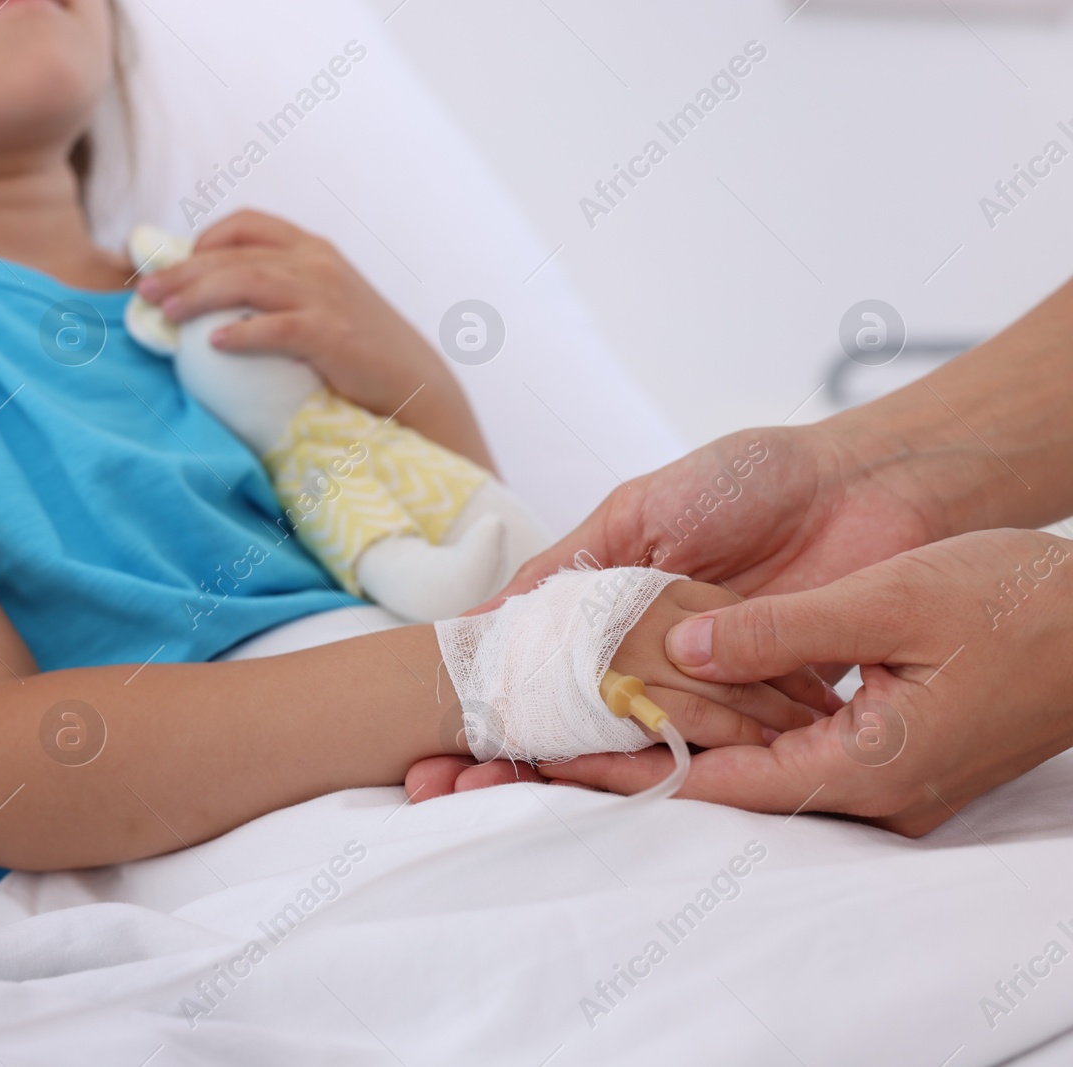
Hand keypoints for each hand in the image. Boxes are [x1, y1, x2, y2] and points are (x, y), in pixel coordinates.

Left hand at [136, 210, 490, 465]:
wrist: (413, 384)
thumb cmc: (356, 351)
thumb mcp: (319, 305)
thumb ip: (277, 293)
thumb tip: (212, 308)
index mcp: (311, 248)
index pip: (245, 224)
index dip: (201, 240)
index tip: (172, 267)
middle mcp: (316, 261)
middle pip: (234, 253)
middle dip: (183, 270)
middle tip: (146, 293)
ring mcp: (326, 295)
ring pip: (247, 280)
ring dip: (198, 295)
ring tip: (165, 314)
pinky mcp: (333, 333)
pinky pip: (277, 327)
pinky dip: (242, 333)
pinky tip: (212, 344)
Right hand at [409, 422, 941, 798]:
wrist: (866, 486)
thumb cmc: (748, 480)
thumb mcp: (640, 511)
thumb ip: (570, 565)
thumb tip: (485, 614)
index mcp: (617, 609)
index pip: (540, 665)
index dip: (493, 701)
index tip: (443, 738)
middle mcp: (654, 654)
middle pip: (577, 714)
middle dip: (514, 751)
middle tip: (449, 783)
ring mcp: (708, 684)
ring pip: (635, 737)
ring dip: (578, 766)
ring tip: (510, 788)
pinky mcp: (765, 706)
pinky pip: (714, 744)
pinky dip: (673, 761)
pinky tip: (618, 781)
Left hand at [541, 531, 1072, 835]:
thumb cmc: (1024, 605)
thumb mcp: (893, 598)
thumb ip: (781, 630)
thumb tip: (683, 645)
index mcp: (867, 766)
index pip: (712, 780)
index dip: (622, 767)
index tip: (544, 756)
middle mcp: (870, 794)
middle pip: (719, 788)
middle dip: (627, 767)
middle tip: (539, 751)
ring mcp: (885, 785)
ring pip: (751, 772)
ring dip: (673, 749)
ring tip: (581, 729)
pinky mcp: (895, 763)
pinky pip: (792, 756)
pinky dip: (730, 733)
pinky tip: (681, 708)